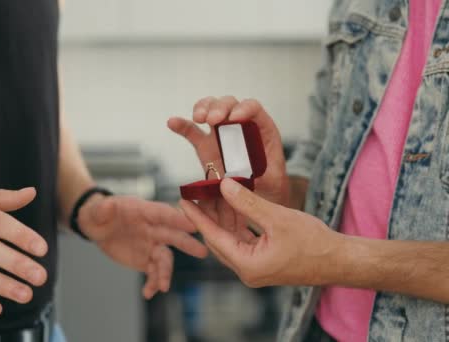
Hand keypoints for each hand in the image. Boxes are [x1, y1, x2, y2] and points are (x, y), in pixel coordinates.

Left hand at [78, 195, 207, 298]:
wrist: (97, 227)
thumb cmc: (100, 213)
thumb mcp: (97, 209)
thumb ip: (103, 208)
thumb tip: (108, 204)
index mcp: (144, 211)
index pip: (162, 213)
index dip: (177, 219)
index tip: (192, 225)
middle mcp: (152, 228)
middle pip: (172, 235)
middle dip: (187, 244)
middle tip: (203, 252)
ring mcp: (151, 244)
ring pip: (164, 259)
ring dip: (166, 272)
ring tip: (163, 287)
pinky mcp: (146, 260)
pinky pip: (153, 272)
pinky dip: (153, 283)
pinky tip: (148, 293)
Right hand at [168, 97, 289, 205]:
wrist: (259, 202)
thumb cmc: (271, 190)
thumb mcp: (273, 183)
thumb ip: (259, 178)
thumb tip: (236, 179)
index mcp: (261, 131)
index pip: (253, 108)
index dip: (244, 108)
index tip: (235, 117)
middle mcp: (241, 127)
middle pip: (229, 104)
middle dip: (220, 107)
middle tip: (212, 119)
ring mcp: (222, 135)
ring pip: (211, 110)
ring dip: (203, 109)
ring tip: (197, 119)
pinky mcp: (206, 147)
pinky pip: (192, 132)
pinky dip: (182, 125)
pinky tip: (172, 122)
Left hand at [180, 178, 340, 286]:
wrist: (341, 260)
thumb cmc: (314, 242)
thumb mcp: (277, 217)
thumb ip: (247, 202)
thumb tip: (223, 185)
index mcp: (247, 265)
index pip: (213, 236)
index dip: (197, 217)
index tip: (182, 200)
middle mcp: (247, 271)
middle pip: (218, 240)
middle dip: (207, 217)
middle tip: (195, 196)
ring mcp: (256, 269)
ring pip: (230, 241)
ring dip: (223, 220)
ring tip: (212, 198)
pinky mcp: (264, 264)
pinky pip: (243, 243)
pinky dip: (237, 226)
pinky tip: (234, 209)